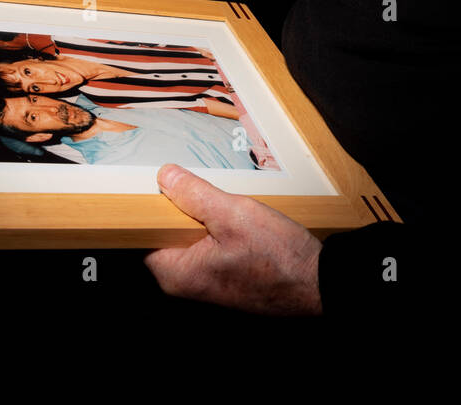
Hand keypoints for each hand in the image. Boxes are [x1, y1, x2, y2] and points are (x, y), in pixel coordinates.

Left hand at [145, 164, 322, 314]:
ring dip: (204, 218)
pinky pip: (207, 247)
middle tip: (205, 191)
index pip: (143, 233)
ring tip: (227, 206)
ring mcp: (204, 283)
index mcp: (176, 273)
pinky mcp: (222, 279)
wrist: (317, 283)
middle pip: (166, 233)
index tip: (163, 184)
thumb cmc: (278, 258)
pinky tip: (238, 222)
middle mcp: (184, 284)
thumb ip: (194, 194)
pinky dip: (217, 230)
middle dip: (182, 209)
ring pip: (189, 238)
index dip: (152, 206)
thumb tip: (165, 176)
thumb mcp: (233, 214)